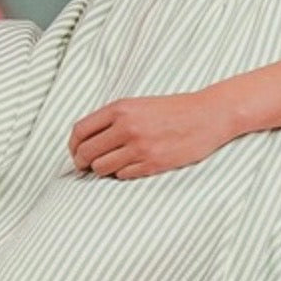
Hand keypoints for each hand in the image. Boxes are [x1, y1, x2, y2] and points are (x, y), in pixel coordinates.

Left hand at [67, 91, 232, 179]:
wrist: (208, 115)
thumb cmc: (173, 110)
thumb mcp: (138, 104)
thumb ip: (112, 119)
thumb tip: (85, 141)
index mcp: (120, 108)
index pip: (80, 131)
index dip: (73, 145)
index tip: (76, 152)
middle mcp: (127, 127)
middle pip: (86, 152)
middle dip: (81, 162)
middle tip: (86, 166)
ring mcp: (140, 147)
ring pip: (101, 168)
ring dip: (102, 170)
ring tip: (111, 166)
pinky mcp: (153, 164)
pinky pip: (122, 176)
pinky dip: (122, 174)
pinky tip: (131, 167)